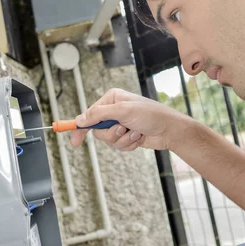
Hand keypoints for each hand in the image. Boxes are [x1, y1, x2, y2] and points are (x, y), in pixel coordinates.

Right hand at [70, 88, 188, 150]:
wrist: (169, 130)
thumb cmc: (150, 115)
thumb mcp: (123, 111)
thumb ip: (99, 114)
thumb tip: (80, 119)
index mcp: (112, 99)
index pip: (89, 114)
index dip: (81, 127)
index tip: (74, 142)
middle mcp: (114, 110)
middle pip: (98, 130)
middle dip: (111, 134)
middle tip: (123, 129)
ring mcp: (121, 124)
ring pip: (109, 140)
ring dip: (123, 140)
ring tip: (136, 132)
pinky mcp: (127, 136)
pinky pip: (119, 146)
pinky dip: (129, 144)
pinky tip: (140, 137)